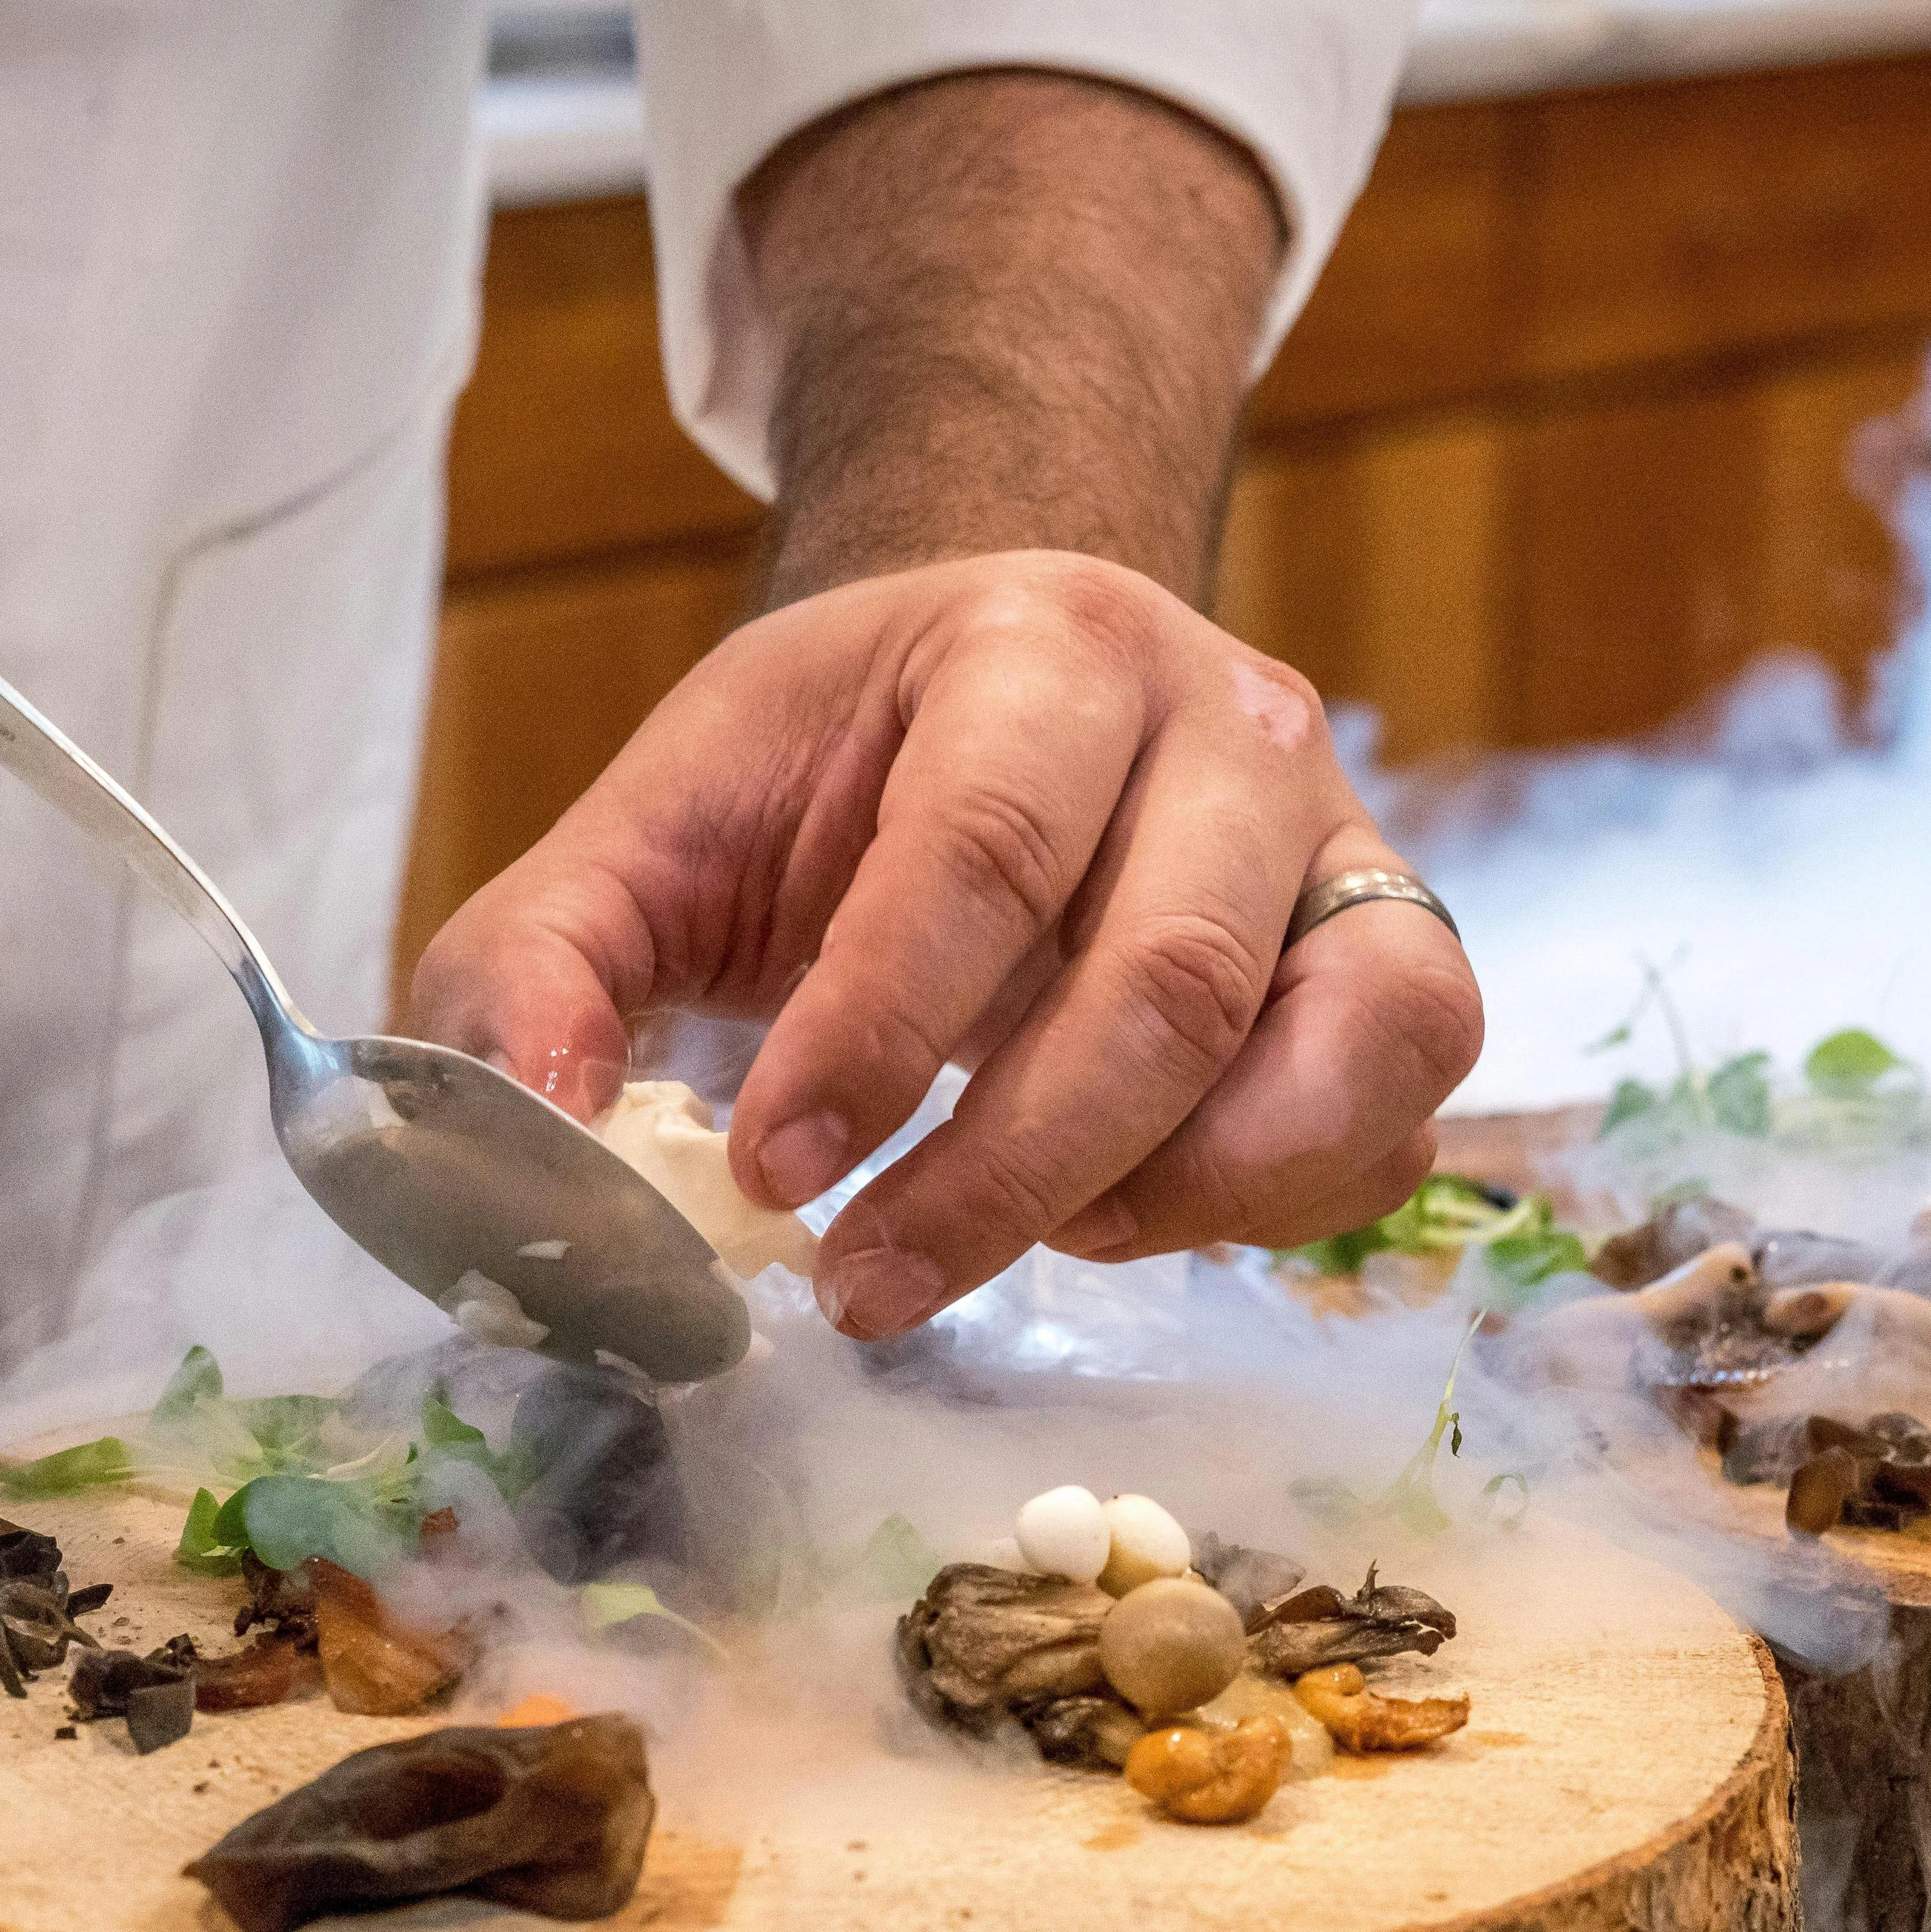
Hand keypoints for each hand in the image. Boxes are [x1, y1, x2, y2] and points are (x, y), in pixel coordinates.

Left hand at [410, 551, 1482, 1338]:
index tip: (772, 1178)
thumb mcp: (655, 832)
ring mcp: (1343, 842)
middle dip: (1005, 1173)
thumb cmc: (833, 774)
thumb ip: (544, 964)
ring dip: (1168, 1199)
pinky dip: (1268, 1208)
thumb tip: (534, 1136)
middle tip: (863, 1287)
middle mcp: (1229, 723)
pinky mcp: (1396, 957)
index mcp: (1039, 644)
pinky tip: (1121, 1212)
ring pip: (1339, 1051)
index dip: (876, 1037)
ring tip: (1024, 1242)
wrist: (1013, 694)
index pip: (979, 849)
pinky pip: (1392, 1123)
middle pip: (1167, 980)